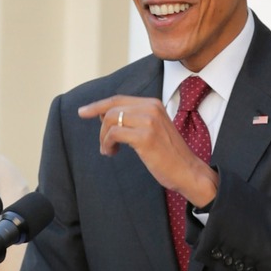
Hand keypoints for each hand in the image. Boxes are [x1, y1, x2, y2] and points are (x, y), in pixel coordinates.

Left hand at [78, 95, 218, 207]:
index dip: (97, 105)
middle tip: (105, 145)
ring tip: (109, 151)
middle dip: (101, 128)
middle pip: (111, 109)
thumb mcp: (152, 129)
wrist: (188, 171)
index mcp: (153, 104)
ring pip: (110, 120)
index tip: (82, 112)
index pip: (118, 99)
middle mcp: (151, 107)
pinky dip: (107, 144)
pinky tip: (112, 153)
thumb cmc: (168, 154)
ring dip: (104, 138)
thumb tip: (103, 116)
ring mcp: (149, 121)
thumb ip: (133, 119)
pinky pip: (114, 134)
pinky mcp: (145, 136)